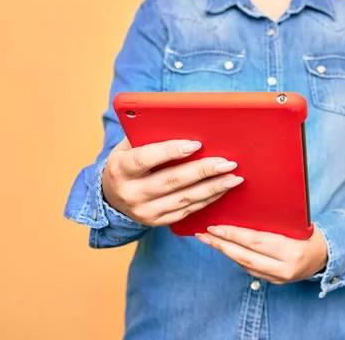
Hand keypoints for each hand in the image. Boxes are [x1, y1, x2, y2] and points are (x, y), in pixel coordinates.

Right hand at [102, 138, 242, 225]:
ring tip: (233, 177)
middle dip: (203, 171)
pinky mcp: (158, 222)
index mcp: (121, 169)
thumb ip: (148, 136)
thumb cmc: (127, 162)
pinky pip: (187, 210)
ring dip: (212, 188)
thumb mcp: (128, 146)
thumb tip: (181, 123)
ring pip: (184, 198)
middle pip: (172, 181)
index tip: (196, 144)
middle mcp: (131, 193)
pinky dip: (207, 199)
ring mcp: (145, 211)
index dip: (170, 151)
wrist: (111, 196)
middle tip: (227, 162)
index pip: (145, 159)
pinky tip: (222, 189)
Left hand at [195, 225, 327, 283]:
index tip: (215, 227)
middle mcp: (285, 268)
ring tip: (208, 240)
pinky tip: (225, 248)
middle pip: (246, 256)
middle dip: (222, 245)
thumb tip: (240, 212)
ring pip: (245, 265)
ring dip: (225, 252)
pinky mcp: (276, 283)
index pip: (256, 241)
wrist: (325, 254)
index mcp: (292, 250)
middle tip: (205, 234)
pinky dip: (236, 257)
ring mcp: (280, 279)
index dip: (233, 235)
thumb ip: (272, 221)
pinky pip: (250, 269)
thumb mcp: (295, 223)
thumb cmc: (308, 232)